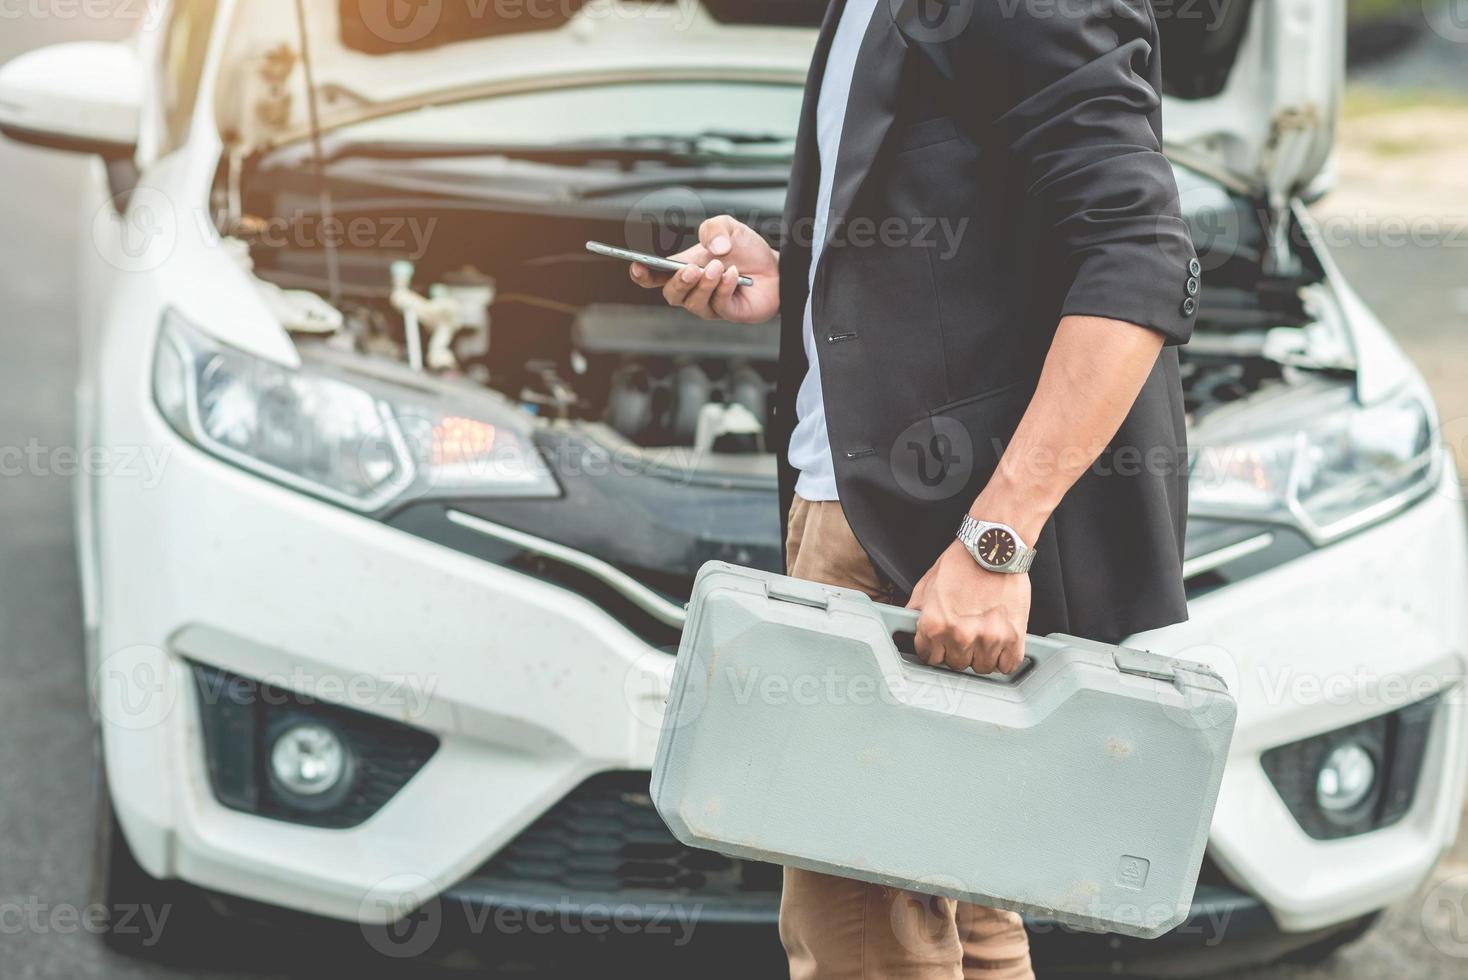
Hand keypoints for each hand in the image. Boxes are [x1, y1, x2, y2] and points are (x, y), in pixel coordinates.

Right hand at [629, 215, 779, 322]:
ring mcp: (709, 304)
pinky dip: (724, 288)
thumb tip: (712, 248)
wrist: (776, 267)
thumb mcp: (728, 227)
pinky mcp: (728, 313)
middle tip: (692, 269)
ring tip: (719, 267)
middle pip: (671, 294)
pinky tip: (733, 275)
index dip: (642, 275)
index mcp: (684, 267)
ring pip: (693, 302)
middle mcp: (693, 289)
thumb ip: (714, 228)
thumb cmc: (747, 250)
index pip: (655, 277)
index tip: (637, 267)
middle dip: (679, 282)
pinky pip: (718, 306)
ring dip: (704, 284)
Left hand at [907, 541, 1028, 674]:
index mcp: (933, 624)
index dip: (936, 650)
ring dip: (982, 656)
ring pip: (982, 668)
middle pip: (956, 665)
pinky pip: (1007, 666)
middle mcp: (958, 635)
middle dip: (959, 652)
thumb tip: (906, 628)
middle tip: (966, 635)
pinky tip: (1001, 645)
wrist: (995, 547)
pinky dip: (1005, 658)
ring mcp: (987, 638)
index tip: (943, 646)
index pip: (929, 658)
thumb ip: (916, 611)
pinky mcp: (1013, 637)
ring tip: (984, 636)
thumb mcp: (927, 585)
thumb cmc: (962, 562)